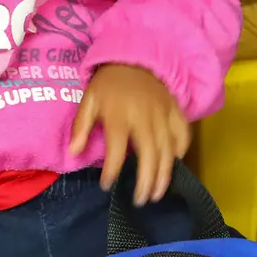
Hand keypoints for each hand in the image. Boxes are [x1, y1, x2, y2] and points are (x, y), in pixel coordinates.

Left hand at [69, 64, 190, 205]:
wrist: (135, 56)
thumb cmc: (109, 83)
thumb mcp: (89, 100)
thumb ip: (81, 126)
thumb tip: (74, 152)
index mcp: (119, 115)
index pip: (116, 150)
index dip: (112, 170)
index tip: (107, 185)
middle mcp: (144, 118)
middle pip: (149, 154)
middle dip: (146, 181)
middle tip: (141, 200)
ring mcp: (163, 114)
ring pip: (168, 150)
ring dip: (164, 174)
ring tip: (158, 194)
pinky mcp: (175, 110)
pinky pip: (182, 134)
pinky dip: (181, 151)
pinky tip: (175, 164)